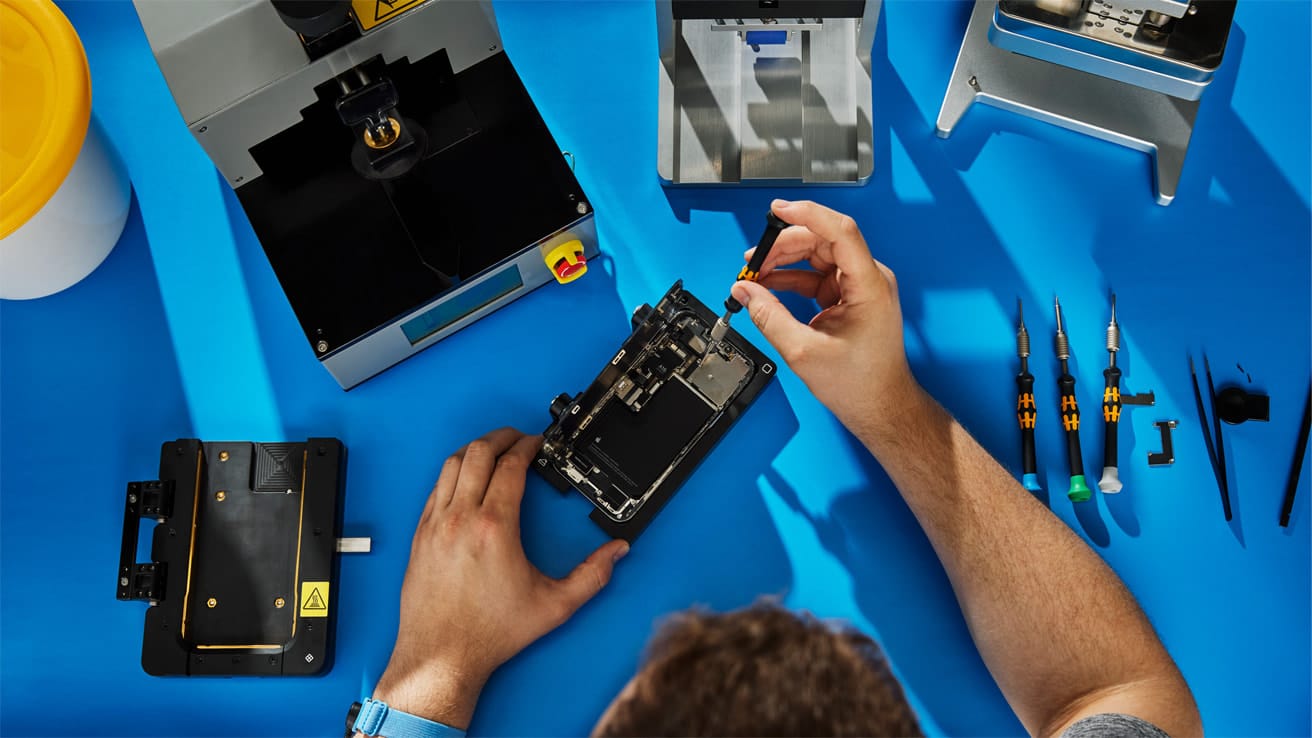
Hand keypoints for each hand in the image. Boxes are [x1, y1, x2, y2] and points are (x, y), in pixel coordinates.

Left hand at [371, 428, 629, 728]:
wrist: (442, 656)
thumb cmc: (490, 633)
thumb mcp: (554, 606)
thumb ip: (592, 576)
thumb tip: (616, 553)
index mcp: (494, 527)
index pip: (510, 466)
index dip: (527, 447)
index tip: (537, 444)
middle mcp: (461, 519)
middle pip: (477, 453)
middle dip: (501, 437)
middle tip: (517, 438)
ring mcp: (435, 525)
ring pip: (450, 465)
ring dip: (473, 450)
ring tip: (491, 449)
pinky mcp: (420, 536)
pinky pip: (434, 489)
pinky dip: (452, 474)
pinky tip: (464, 480)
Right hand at [731, 199, 925, 448]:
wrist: (880, 406)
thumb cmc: (860, 383)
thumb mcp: (803, 351)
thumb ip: (769, 316)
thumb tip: (744, 291)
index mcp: (869, 285)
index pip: (840, 231)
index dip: (807, 214)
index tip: (777, 210)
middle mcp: (868, 278)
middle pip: (823, 240)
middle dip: (783, 246)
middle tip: (751, 260)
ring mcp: (860, 286)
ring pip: (818, 256)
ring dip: (784, 261)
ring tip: (754, 274)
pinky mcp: (849, 297)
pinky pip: (817, 276)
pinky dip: (791, 278)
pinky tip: (768, 286)